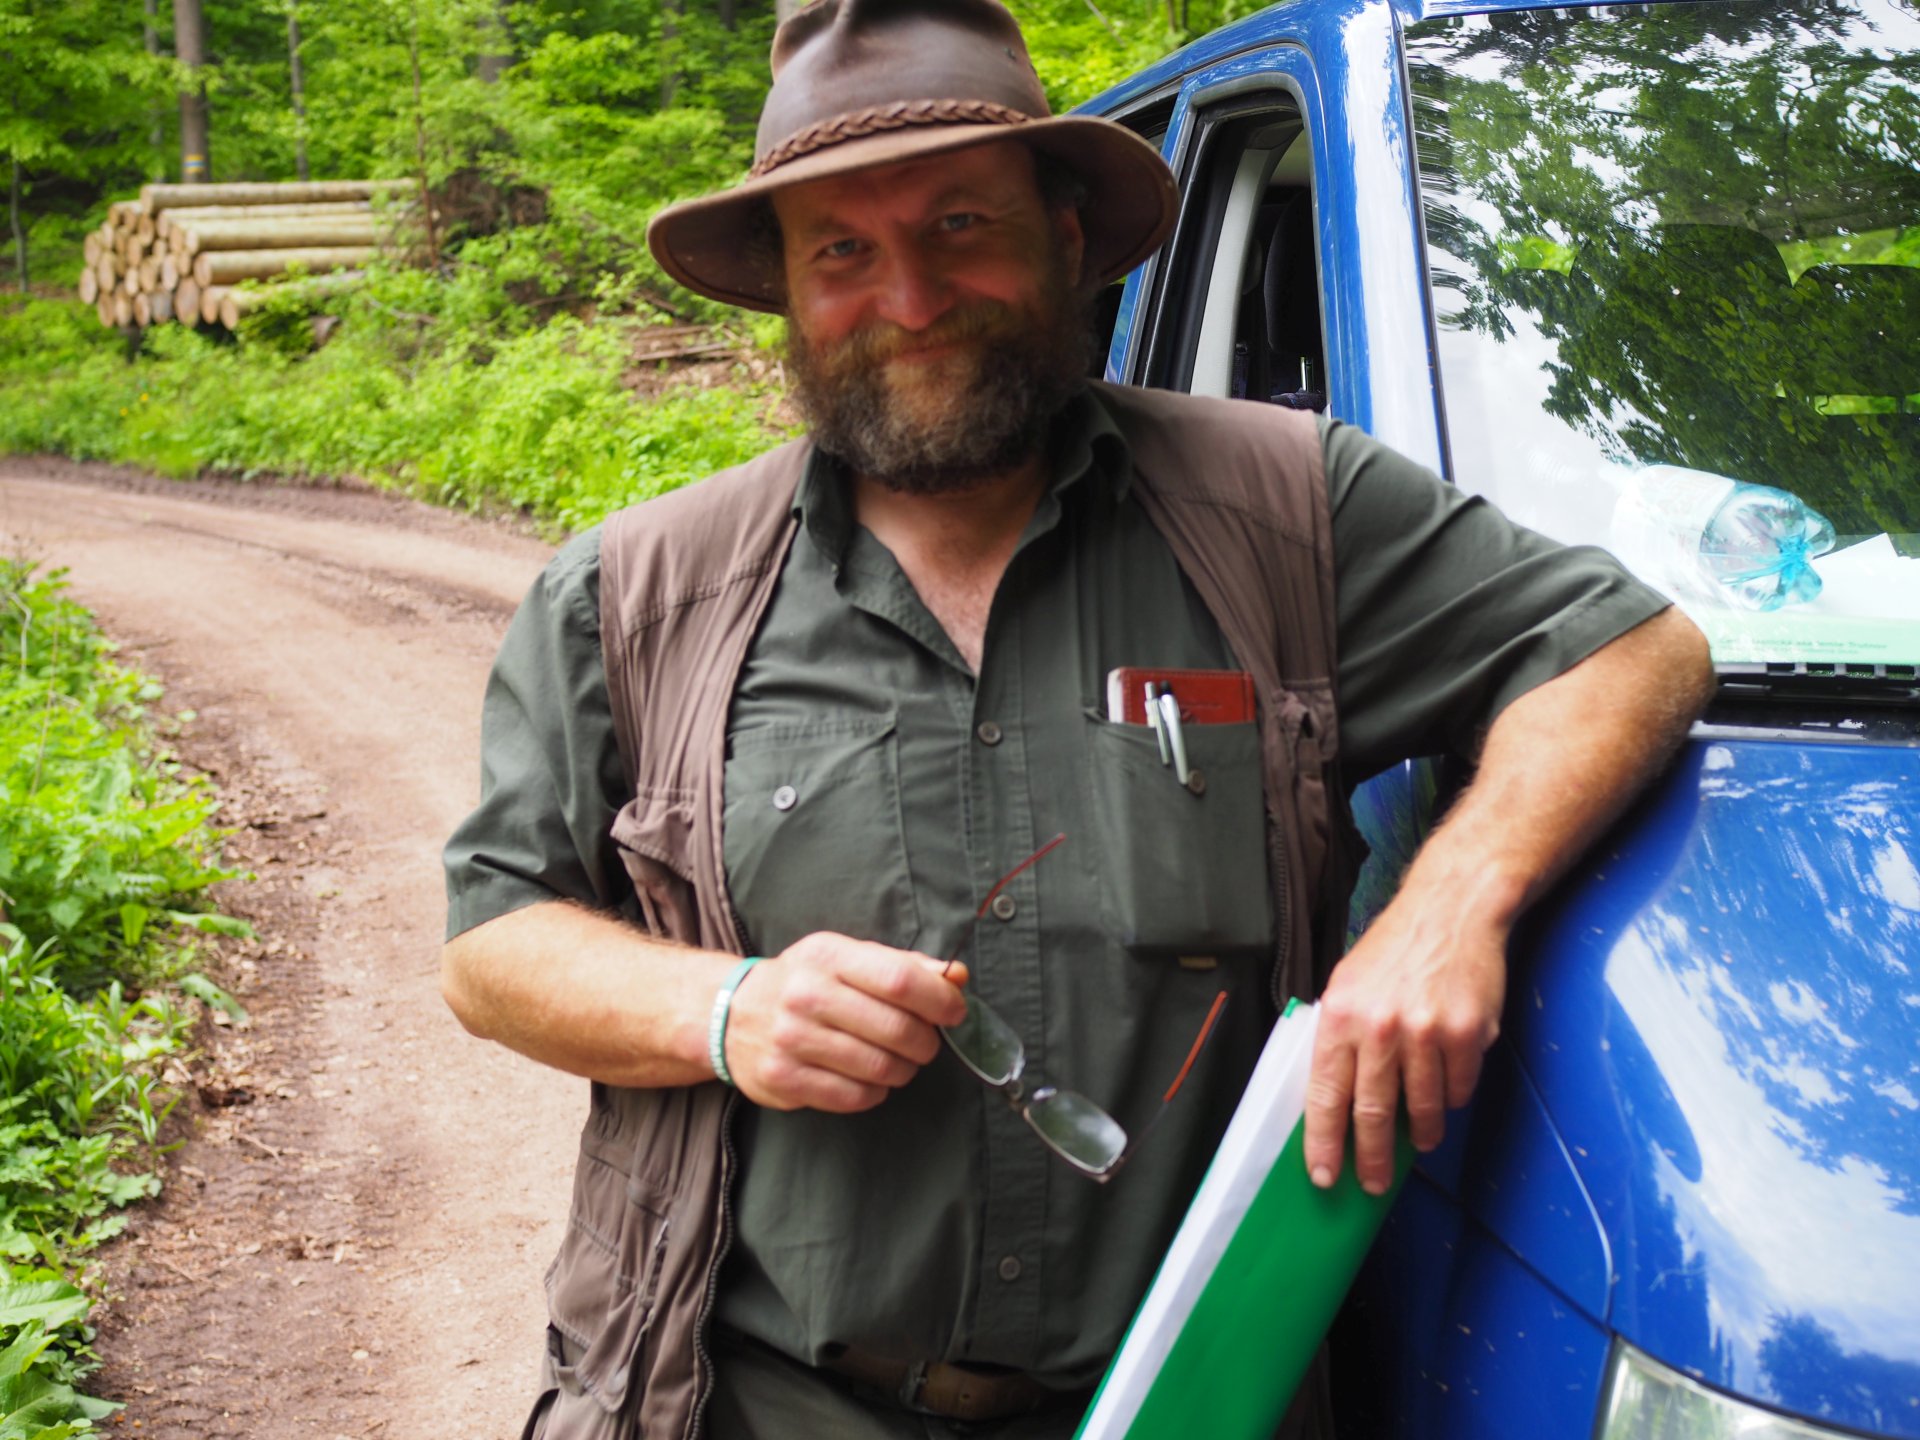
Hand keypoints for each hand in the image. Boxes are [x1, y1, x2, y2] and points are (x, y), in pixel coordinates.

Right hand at [723, 933, 969, 1112]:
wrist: (729, 1013)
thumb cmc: (804, 982)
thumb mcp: (846, 958)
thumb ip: (903, 965)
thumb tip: (957, 976)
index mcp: (827, 956)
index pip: (899, 980)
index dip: (939, 1000)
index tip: (954, 1012)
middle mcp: (805, 995)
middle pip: (896, 1029)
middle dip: (926, 1042)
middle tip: (926, 1044)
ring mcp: (791, 1040)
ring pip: (879, 1068)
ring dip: (903, 1070)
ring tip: (899, 1061)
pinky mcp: (783, 1079)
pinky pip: (855, 1097)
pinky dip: (875, 1092)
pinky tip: (869, 1079)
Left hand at [1303, 885, 1505, 1194]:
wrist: (1451, 910)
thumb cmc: (1395, 949)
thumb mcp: (1347, 983)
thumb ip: (1339, 1036)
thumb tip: (1331, 1096)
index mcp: (1342, 1015)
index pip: (1326, 1095)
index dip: (1324, 1142)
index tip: (1324, 1175)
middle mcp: (1381, 1027)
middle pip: (1374, 1113)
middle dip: (1372, 1158)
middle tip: (1372, 1182)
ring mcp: (1427, 1032)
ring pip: (1422, 1108)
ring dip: (1420, 1133)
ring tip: (1419, 1138)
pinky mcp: (1468, 1035)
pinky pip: (1458, 1089)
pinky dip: (1451, 1097)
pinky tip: (1445, 1089)